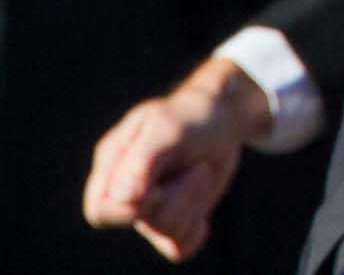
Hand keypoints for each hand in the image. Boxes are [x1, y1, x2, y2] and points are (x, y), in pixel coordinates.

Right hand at [83, 57, 271, 261]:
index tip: (160, 188)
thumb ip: (143, 160)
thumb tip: (125, 198)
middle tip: (197, 168)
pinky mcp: (174, 221)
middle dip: (176, 197)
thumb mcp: (169, 127)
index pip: (101, 210)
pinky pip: (180, 248)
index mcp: (113, 164)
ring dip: (194, 200)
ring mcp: (149, 209)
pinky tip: (202, 201)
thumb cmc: (190, 116)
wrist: (221, 118)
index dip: (131, 207)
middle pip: (138, 221)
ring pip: (166, 233)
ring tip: (201, 170)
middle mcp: (126, 191)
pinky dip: (197, 229)